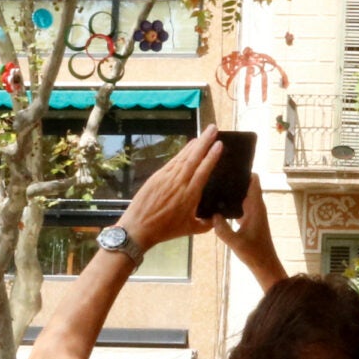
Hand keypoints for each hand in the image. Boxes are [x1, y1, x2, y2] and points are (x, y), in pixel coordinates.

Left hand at [117, 128, 225, 250]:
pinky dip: (182, 152)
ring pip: (183, 156)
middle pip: (194, 157)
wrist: (139, 228)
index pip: (204, 170)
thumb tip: (217, 217)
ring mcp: (167, 177)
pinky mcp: (157, 176)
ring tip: (204, 134)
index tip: (219, 144)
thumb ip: (206, 224)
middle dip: (205, 141)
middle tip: (213, 128)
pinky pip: (173, 161)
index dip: (212, 156)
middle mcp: (179, 182)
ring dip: (194, 144)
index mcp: (190, 194)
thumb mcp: (190, 229)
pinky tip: (188, 146)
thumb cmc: (166, 230)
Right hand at [214, 174, 285, 290]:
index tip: (231, 166)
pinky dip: (232, 203)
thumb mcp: (235, 242)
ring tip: (215, 186)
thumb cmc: (254, 253)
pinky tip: (218, 205)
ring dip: (233, 191)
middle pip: (247, 185)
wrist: (264, 265)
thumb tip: (213, 215)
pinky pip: (240, 205)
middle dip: (235, 179)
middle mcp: (256, 207)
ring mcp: (253, 213)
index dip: (245, 171)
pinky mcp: (249, 220)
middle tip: (217, 174)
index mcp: (256, 207)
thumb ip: (222, 229)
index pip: (254, 181)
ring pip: (243, 195)